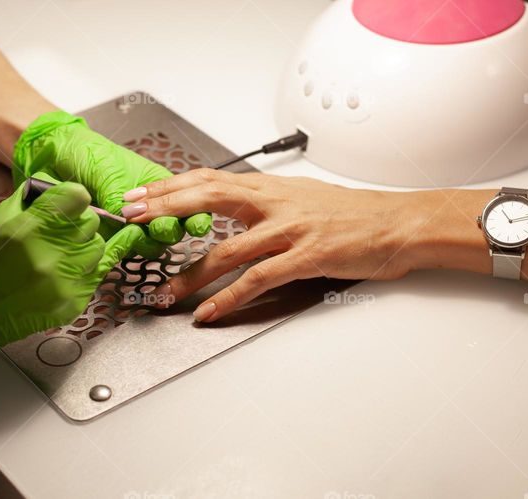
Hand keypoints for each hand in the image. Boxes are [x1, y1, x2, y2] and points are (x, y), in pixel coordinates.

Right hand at [0, 181, 143, 413]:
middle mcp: (48, 256)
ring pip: (96, 252)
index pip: (76, 198)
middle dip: (78, 224)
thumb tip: (59, 190)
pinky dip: (80, 274)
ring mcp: (61, 284)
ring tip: (56, 255)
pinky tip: (55, 275)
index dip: (71, 199)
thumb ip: (30, 205)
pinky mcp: (69, 305)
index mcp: (26, 230)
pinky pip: (90, 279)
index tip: (67, 203)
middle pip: (91, 224)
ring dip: (83, 249)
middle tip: (58, 231)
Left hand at [12, 110, 211, 256]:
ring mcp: (126, 225)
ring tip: (141, 232)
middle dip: (170, 229)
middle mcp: (146, 208)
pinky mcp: (106, 238)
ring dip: (148, 241)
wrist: (49, 157)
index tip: (196, 222)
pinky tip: (121, 241)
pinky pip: (121, 250)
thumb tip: (126, 217)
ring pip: (148, 244)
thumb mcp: (108, 168)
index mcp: (156, 185)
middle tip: (161, 226)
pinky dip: (123, 249)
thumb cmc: (84, 152)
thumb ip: (119, 193)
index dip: (194, 215)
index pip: (184, 204)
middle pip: (170, 228)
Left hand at [125, 169, 419, 321]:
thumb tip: (226, 205)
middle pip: (207, 198)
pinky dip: (229, 297)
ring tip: (165, 291)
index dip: (169, 186)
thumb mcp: (299, 196)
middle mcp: (273, 203)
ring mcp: (288, 230)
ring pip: (226, 249)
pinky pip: (258, 279)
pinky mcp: (305, 258)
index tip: (139, 193)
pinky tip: (209, 311)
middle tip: (131, 217)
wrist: (397, 223)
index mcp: (268, 188)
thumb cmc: (350, 213)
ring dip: (190, 273)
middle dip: (164, 208)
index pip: (208, 179)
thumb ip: (261, 202)